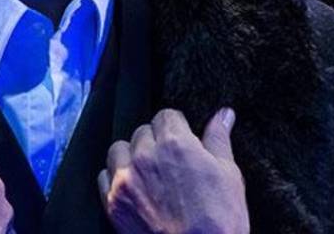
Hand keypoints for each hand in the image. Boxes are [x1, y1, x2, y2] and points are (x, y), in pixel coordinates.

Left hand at [97, 107, 248, 233]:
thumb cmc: (220, 220)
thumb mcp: (229, 175)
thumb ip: (219, 139)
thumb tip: (224, 114)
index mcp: (175, 143)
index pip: (166, 116)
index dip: (177, 128)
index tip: (183, 141)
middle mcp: (145, 156)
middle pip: (142, 132)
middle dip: (155, 142)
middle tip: (170, 163)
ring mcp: (125, 180)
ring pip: (119, 150)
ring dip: (131, 156)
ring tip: (149, 174)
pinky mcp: (113, 203)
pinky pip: (104, 176)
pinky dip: (115, 178)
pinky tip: (133, 188)